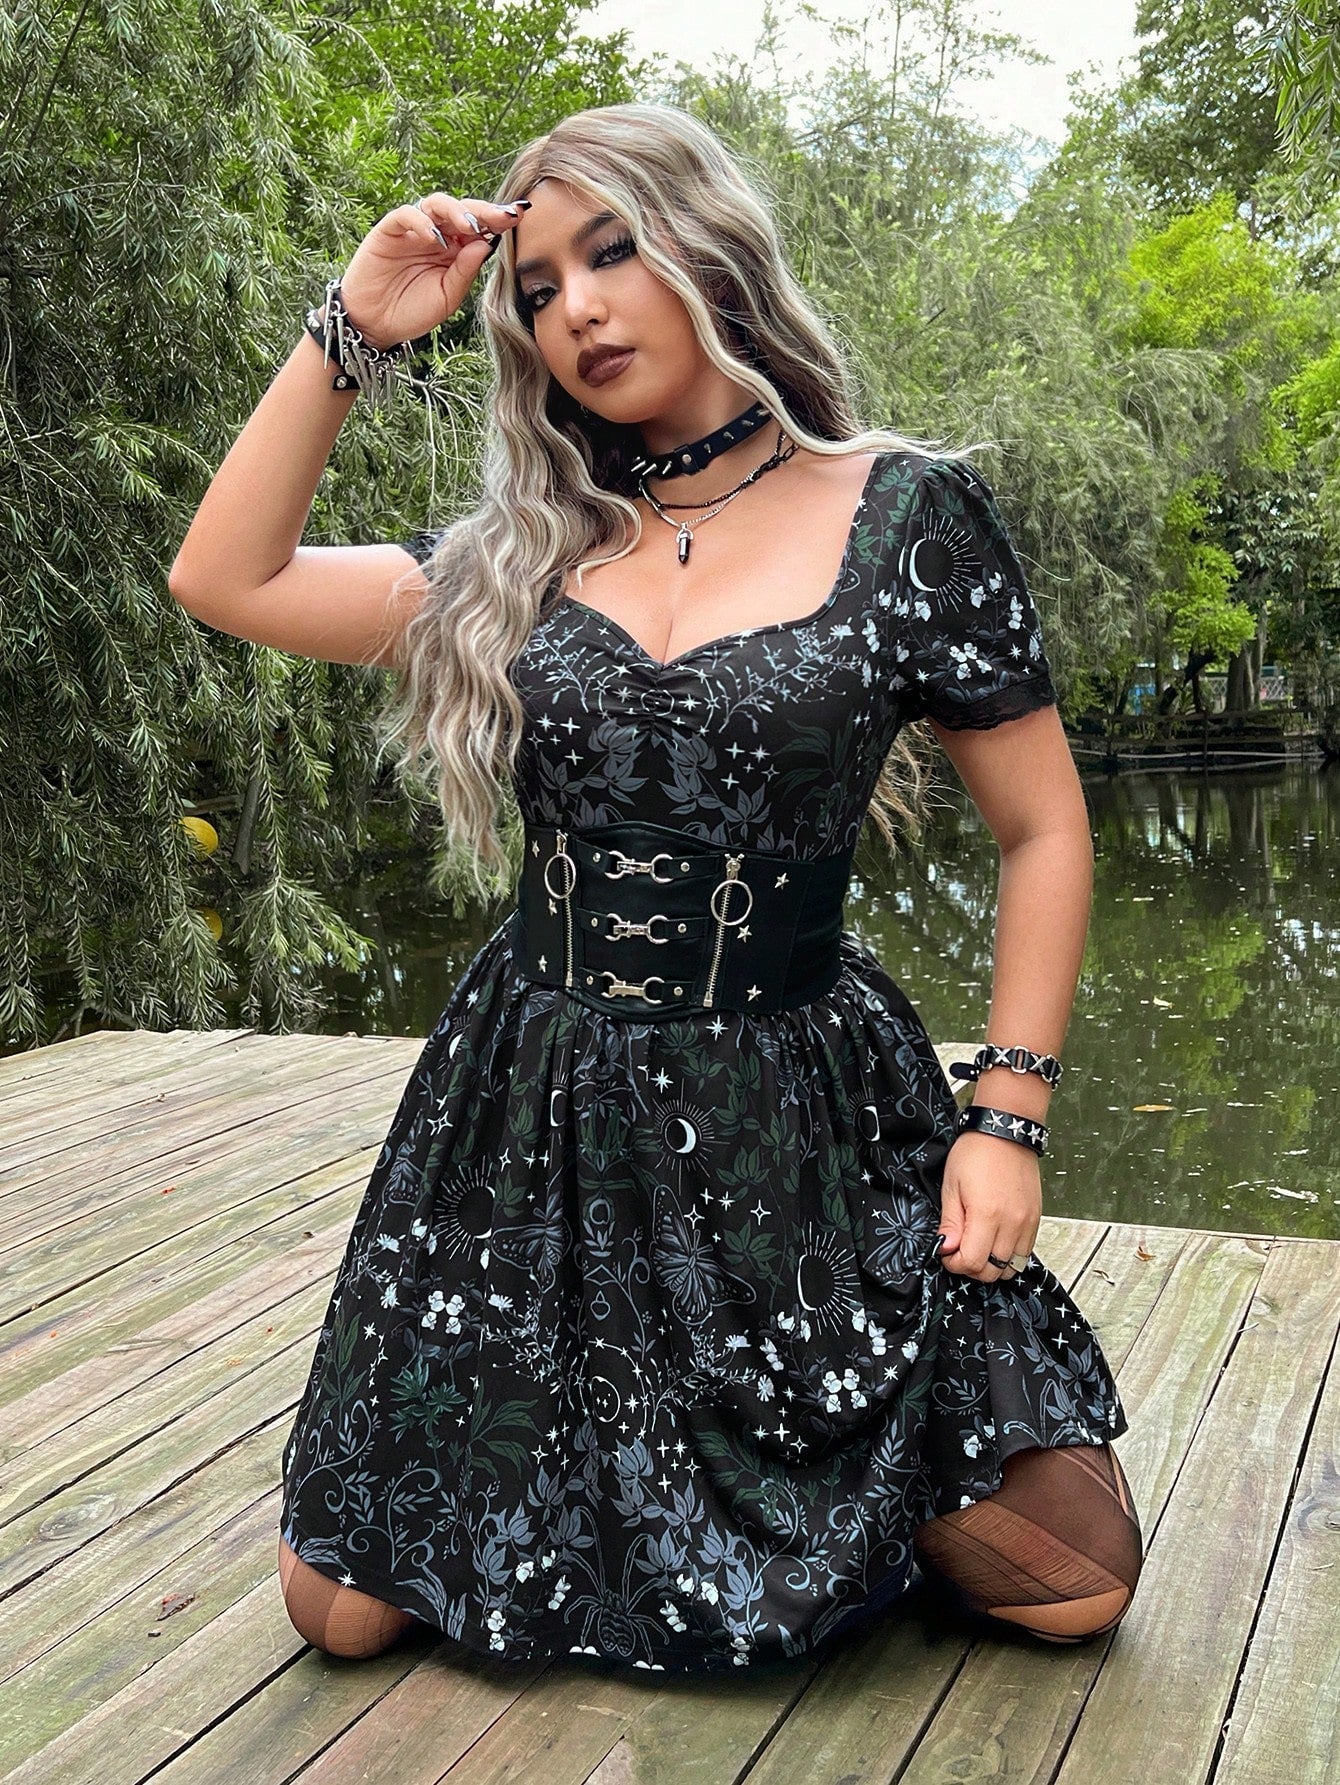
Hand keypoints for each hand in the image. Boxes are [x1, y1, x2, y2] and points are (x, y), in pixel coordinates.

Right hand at [337, 192, 526, 349]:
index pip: (480, 227)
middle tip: (504, 216)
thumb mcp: (448, 297)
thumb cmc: (412, 312)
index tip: (521, 215)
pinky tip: (435, 238)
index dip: (499, 220)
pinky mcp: (389, 231)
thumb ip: (465, 272)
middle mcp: (437, 234)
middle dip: (485, 211)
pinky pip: (406, 215)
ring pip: (436, 204)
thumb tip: (486, 244)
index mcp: (455, 249)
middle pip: (463, 210)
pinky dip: (422, 222)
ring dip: (456, 211)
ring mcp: (413, 230)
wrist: (375, 326)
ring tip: (469, 226)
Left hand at [936, 1131, 1041, 1283]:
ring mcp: (1027, 1223)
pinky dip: (1009, 1256)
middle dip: (972, 1268)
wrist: (1005, 1131)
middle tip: (959, 1252)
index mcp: (987, 1215)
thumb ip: (950, 1223)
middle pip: (993, 1271)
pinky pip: (1025, 1253)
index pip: (972, 1262)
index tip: (947, 1253)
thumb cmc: (976, 1153)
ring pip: (1011, 1267)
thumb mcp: (952, 1186)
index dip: (954, 1263)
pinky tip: (995, 1241)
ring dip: (992, 1265)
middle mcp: (1012, 1223)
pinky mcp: (1036, 1219)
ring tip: (978, 1248)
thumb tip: (947, 1249)